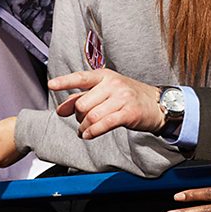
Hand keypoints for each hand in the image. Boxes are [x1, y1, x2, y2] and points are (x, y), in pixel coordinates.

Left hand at [49, 69, 163, 137]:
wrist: (159, 104)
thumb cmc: (129, 98)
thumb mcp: (105, 92)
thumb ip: (83, 98)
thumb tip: (61, 110)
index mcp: (105, 76)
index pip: (81, 78)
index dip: (65, 82)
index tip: (51, 85)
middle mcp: (113, 84)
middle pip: (83, 103)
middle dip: (78, 116)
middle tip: (82, 121)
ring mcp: (122, 98)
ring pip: (91, 115)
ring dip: (84, 127)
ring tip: (84, 131)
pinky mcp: (129, 113)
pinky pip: (104, 124)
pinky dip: (93, 132)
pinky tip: (88, 135)